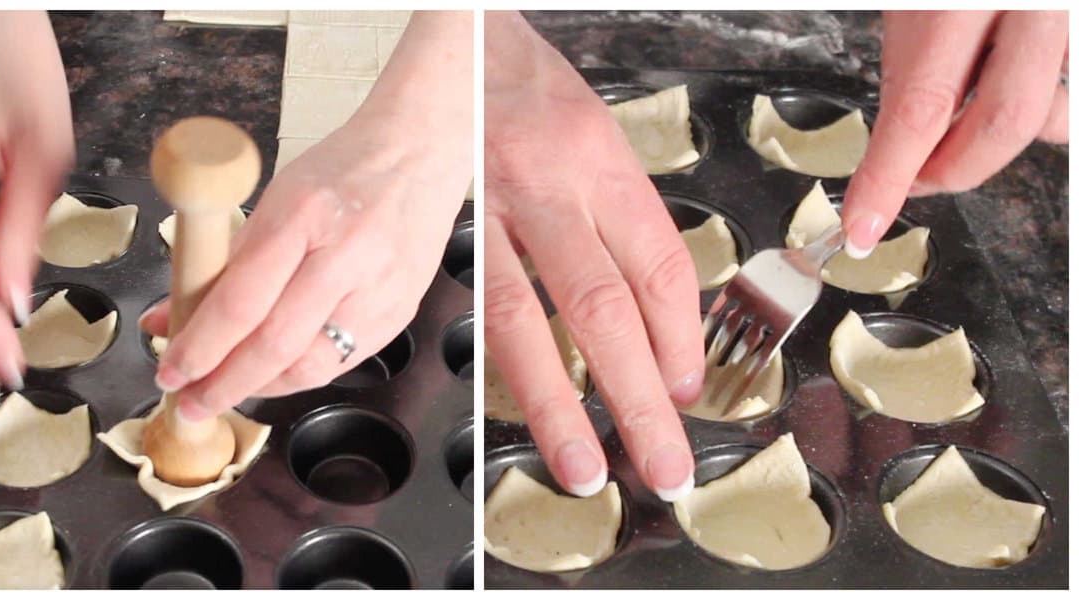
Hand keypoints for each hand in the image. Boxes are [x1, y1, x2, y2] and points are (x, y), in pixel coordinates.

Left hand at [140, 11, 472, 418]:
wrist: (419, 156)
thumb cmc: (342, 170)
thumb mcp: (276, 199)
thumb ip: (228, 262)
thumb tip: (170, 317)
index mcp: (305, 216)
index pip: (241, 301)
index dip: (200, 347)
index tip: (170, 372)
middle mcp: (348, 256)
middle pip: (275, 344)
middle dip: (224, 385)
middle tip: (189, 405)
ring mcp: (380, 290)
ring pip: (311, 366)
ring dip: (261, 387)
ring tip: (227, 392)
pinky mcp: (399, 312)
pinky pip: (341, 361)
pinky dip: (300, 375)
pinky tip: (274, 374)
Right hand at [484, 12, 701, 500]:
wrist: (452, 40)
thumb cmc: (526, 83)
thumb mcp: (594, 130)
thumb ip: (619, 213)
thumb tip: (654, 308)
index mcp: (601, 156)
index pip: (658, 265)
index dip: (680, 338)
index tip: (688, 387)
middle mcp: (551, 182)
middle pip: (603, 308)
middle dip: (637, 398)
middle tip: (663, 464)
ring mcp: (491, 205)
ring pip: (529, 321)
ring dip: (561, 406)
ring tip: (585, 467)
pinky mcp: (448, 223)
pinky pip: (485, 305)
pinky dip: (516, 363)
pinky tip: (534, 403)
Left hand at [841, 10, 1067, 256]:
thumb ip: (914, 51)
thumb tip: (907, 135)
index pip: (920, 105)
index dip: (889, 178)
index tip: (863, 226)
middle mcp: (1036, 2)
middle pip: (1006, 122)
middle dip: (956, 168)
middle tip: (917, 181)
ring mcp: (1071, 13)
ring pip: (1057, 112)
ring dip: (1009, 128)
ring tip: (968, 104)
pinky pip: (1072, 86)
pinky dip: (1043, 98)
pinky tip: (1007, 69)